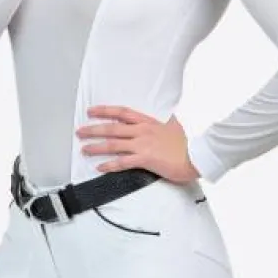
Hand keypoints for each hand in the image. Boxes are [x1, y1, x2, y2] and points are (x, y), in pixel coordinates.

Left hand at [76, 105, 200, 184]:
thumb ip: (165, 122)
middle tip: (80, 131)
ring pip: (113, 144)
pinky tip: (100, 167)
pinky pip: (122, 162)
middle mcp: (142, 131)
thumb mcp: (173, 126)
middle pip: (112, 128)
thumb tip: (166, 119)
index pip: (121, 113)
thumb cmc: (187, 143)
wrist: (196, 155)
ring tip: (84, 149)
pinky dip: (109, 165)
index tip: (91, 111)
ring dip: (96, 146)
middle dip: (93, 129)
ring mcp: (143, 144)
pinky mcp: (145, 159)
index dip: (105, 111)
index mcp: (148, 122)